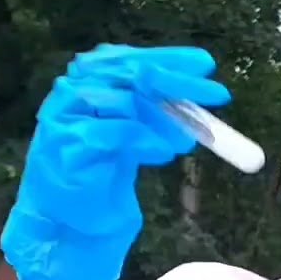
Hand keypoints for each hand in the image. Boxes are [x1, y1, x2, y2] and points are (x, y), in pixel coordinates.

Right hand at [0, 44, 230, 279]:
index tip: (205, 64)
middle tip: (215, 94)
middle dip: (177, 81)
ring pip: (123, 101)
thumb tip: (201, 92)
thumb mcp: (135, 132)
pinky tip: (163, 152)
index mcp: (87, 81)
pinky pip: (115, 133)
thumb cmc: (102, 172)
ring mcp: (64, 116)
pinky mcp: (66, 146)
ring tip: (188, 137)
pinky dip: (146, 140)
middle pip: (129, 73)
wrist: (69, 221)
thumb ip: (157, 110)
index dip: (169, 59)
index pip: (130, 58)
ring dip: (165, 117)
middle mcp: (71, 91)